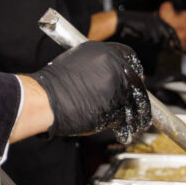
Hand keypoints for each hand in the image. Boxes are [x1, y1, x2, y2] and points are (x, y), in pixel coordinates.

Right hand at [27, 40, 150, 142]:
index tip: (135, 79)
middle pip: (137, 84)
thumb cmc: (56, 82)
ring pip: (135, 104)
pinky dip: (126, 128)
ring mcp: (116, 89)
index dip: (134, 71)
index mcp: (106, 52)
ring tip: (137, 123)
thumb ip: (100, 64)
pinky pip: (126, 120)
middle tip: (139, 105)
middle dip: (139, 96)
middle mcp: (115, 68)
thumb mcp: (79, 60)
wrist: (46, 98)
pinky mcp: (114, 109)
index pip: (131, 59)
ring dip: (137, 116)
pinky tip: (125, 132)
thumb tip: (112, 71)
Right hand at [116, 10, 179, 49]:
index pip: (172, 31)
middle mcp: (157, 21)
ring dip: (150, 42)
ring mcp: (151, 24)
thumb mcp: (148, 27)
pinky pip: (148, 39)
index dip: (176, 40)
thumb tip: (167, 47)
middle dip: (163, 45)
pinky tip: (139, 37)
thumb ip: (158, 34)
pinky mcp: (145, 27)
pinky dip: (144, 40)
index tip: (180, 48)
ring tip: (143, 39)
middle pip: (166, 37)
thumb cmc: (135, 25)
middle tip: (157, 48)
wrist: (123, 19)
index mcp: (159, 20)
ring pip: (156, 40)